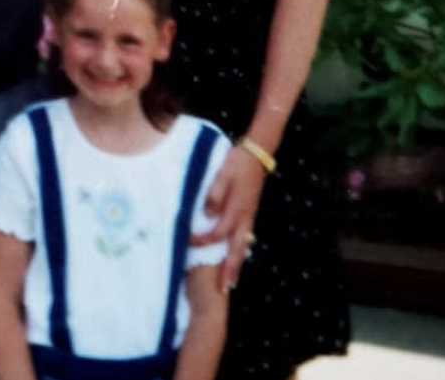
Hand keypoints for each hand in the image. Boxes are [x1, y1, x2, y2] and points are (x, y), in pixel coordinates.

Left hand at [190, 146, 267, 292]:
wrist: (256, 155)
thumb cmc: (236, 163)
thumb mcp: (222, 174)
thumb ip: (214, 194)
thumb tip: (207, 214)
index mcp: (236, 209)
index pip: (218, 233)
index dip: (203, 240)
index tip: (188, 241)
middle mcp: (244, 218)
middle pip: (237, 250)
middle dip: (230, 271)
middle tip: (225, 290)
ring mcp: (249, 217)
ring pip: (243, 247)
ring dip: (236, 265)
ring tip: (231, 282)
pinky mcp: (250, 214)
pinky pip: (244, 239)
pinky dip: (240, 252)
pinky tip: (236, 258)